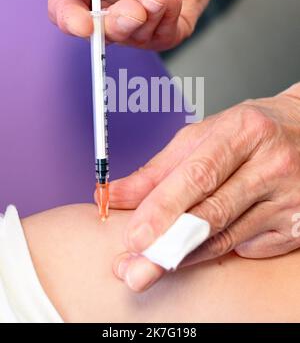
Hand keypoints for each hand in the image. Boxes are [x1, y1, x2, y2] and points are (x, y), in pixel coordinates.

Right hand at [48, 0, 228, 49]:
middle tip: (135, 10)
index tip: (84, 25)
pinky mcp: (166, 27)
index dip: (71, 20)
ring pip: (133, 38)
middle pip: (100, 32)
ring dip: (148, 18)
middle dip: (117, 25)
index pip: (65, 8)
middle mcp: (109, 2)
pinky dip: (168, 20)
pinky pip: (162, 38)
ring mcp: (138, 18)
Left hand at [104, 83, 299, 290]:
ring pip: (227, 237)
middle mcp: (272, 164)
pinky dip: (216, 249)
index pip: (199, 175)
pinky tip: (200, 245)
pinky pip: (247, 247)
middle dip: (169, 245)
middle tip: (135, 268)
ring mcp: (289, 198)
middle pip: (213, 213)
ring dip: (186, 255)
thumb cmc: (251, 131)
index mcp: (245, 132)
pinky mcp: (295, 225)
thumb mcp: (205, 134)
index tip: (136, 236)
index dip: (164, 208)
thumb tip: (117, 194)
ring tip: (153, 265)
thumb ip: (160, 167)